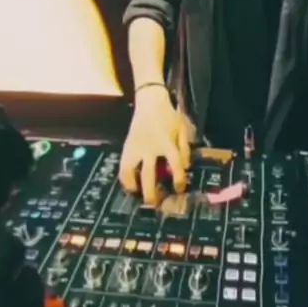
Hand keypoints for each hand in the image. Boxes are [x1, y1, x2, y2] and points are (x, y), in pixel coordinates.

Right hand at [118, 88, 189, 203]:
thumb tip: (185, 168)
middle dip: (151, 193)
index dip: (178, 179)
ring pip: (129, 171)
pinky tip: (129, 184)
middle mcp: (149, 148)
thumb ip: (185, 149)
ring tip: (136, 195)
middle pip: (149, 175)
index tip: (180, 189)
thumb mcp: (182, 130)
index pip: (174, 165)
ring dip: (133, 186)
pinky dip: (124, 177)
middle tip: (154, 204)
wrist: (150, 102)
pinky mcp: (127, 146)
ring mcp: (136, 147)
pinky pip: (122, 165)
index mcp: (166, 143)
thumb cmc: (169, 116)